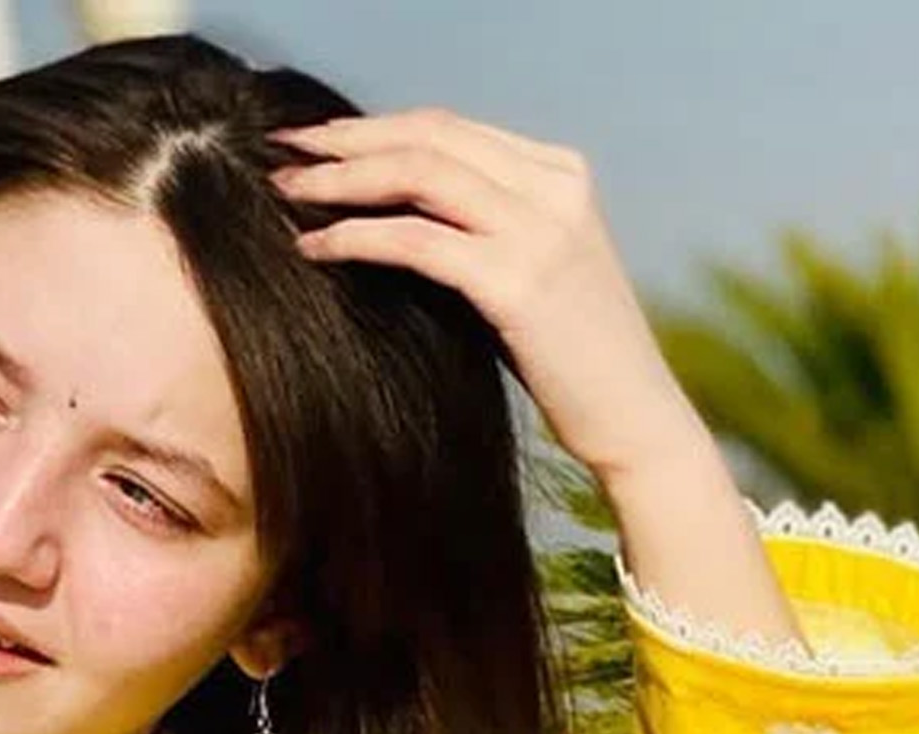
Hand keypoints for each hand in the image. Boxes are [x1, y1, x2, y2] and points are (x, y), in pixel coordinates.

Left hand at [270, 108, 703, 480]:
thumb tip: (391, 207)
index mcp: (561, 173)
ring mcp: (541, 231)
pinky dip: (356, 237)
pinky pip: (415, 241)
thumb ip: (484, 226)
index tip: (316, 142)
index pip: (450, 128)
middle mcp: (555, 188)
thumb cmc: (573, 360)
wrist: (636, 421)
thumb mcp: (533, 269)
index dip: (374, 128)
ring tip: (287, 195)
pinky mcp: (518, 282)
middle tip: (282, 154)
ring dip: (341, 181)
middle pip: (428, 137)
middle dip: (346, 142)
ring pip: (417, 175)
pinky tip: (316, 249)